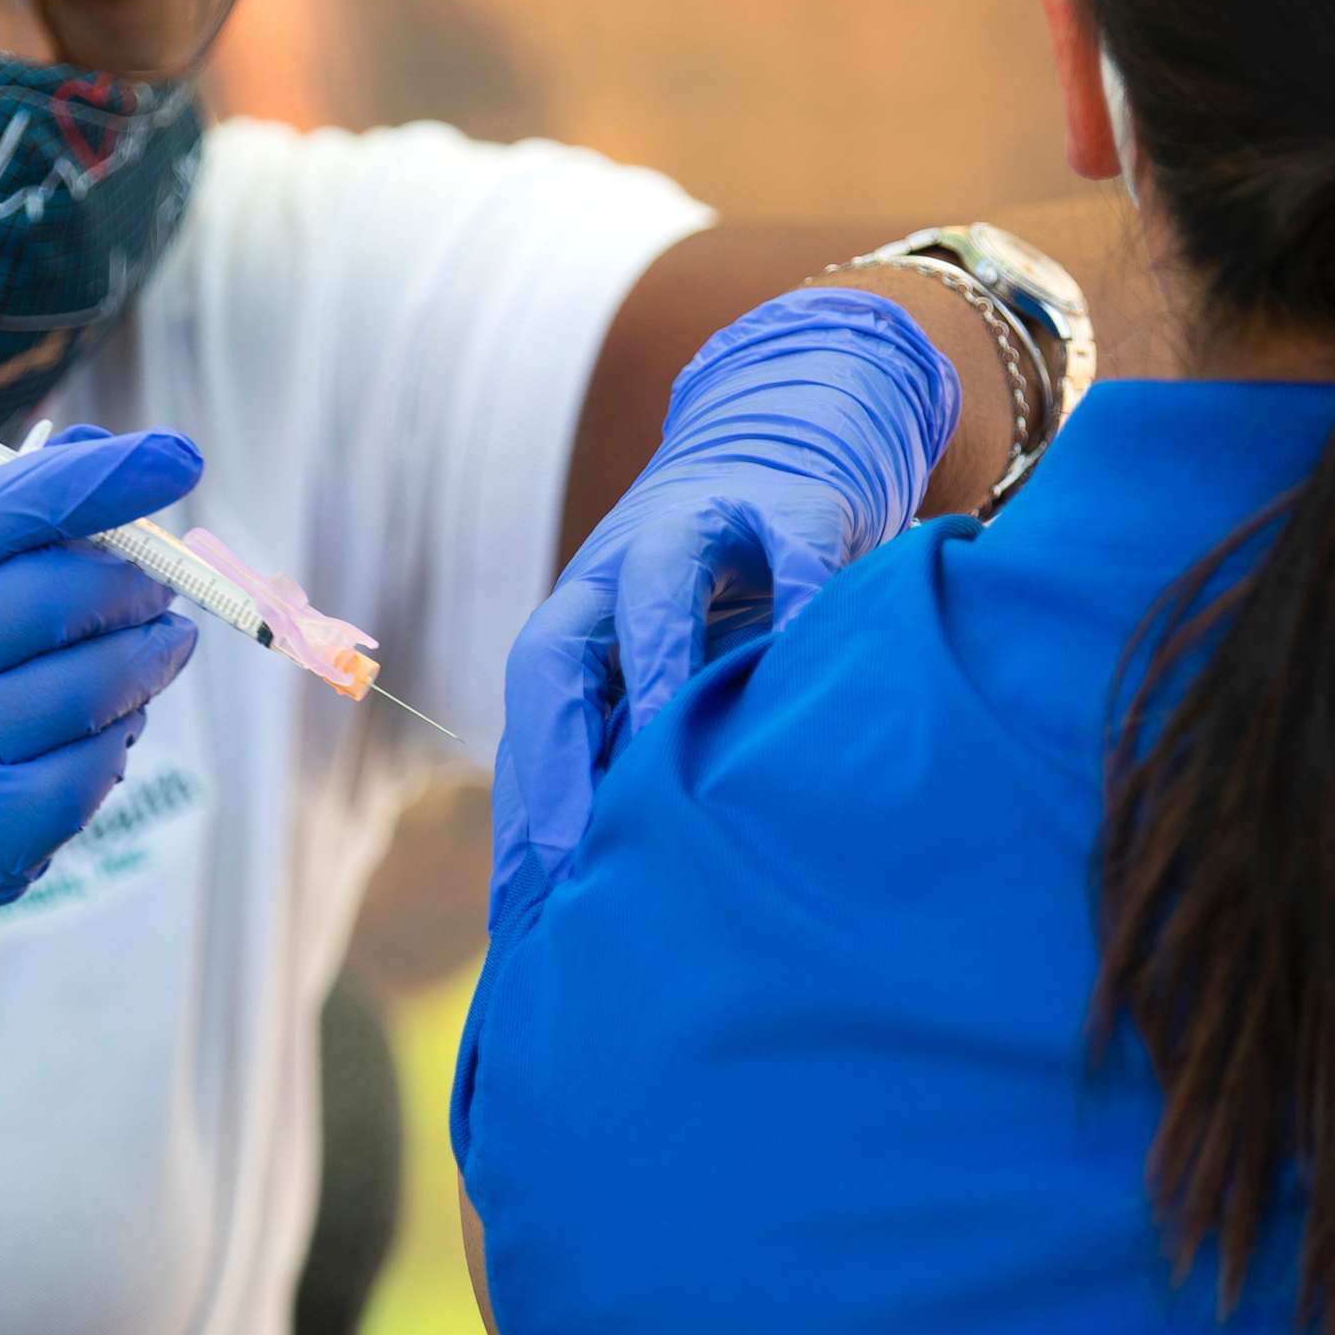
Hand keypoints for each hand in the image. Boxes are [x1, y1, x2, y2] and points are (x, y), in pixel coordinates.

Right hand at [0, 426, 204, 984]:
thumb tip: (101, 448)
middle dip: (134, 584)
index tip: (180, 456)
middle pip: (56, 597)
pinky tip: (116, 726)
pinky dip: (118, 739)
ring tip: (163, 646)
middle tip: (161, 585)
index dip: (99, 481)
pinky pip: (86, 768)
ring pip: (86, 687)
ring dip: (148, 660)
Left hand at [492, 290, 959, 902]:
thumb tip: (607, 887)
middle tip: (571, 847)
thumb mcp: (678, 655)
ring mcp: (706, 527)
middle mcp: (621, 567)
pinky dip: (802, 602)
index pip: (528, 708)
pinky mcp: (797, 508)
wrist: (796, 436)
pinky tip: (810, 667)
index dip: (524, 792)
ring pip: (658, 583)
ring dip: (656, 663)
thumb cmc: (729, 589)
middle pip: (556, 645)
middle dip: (555, 744)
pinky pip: (796, 555)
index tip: (525, 898)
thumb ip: (641, 741)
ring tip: (666, 752)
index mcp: (584, 615)